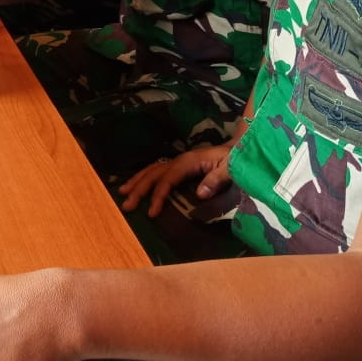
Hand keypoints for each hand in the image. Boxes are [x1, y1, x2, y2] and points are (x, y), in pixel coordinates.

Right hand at [116, 143, 233, 217]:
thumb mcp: (231, 169)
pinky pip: (158, 171)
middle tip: (126, 205)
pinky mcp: (180, 166)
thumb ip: (216, 180)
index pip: (168, 179)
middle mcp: (180, 160)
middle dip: (139, 188)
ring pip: (152, 170)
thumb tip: (199, 194)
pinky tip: (138, 185)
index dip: (157, 195)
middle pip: (154, 173)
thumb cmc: (235, 159)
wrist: (239, 148)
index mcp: (189, 162)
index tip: (151, 213)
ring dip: (137, 181)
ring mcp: (179, 162)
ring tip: (123, 193)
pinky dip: (145, 178)